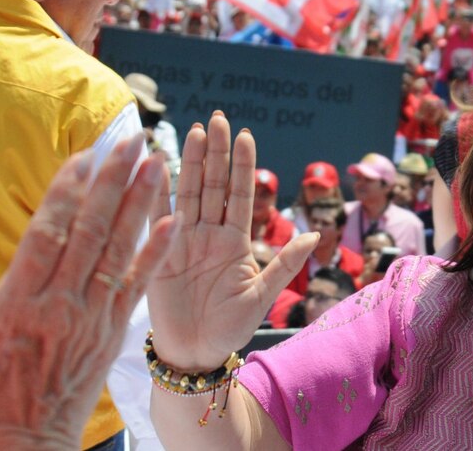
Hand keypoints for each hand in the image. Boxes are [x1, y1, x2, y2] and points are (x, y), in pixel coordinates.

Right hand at [0, 140, 176, 448]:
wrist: (25, 448)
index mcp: (19, 301)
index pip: (49, 232)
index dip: (68, 190)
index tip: (84, 153)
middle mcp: (61, 303)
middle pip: (92, 230)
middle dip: (113, 181)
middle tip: (132, 139)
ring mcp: (92, 317)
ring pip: (120, 250)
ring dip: (142, 203)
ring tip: (159, 163)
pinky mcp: (113, 333)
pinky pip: (138, 285)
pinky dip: (156, 251)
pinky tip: (173, 220)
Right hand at [147, 112, 317, 370]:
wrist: (194, 353)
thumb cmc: (230, 328)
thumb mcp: (262, 295)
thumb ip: (284, 263)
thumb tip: (316, 235)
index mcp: (236, 241)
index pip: (241, 194)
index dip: (243, 165)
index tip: (245, 135)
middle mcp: (209, 233)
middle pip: (214, 185)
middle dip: (216, 152)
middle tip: (217, 118)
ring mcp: (182, 239)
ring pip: (188, 191)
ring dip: (192, 161)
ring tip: (195, 130)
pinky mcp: (158, 250)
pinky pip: (155, 214)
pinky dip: (155, 189)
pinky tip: (156, 162)